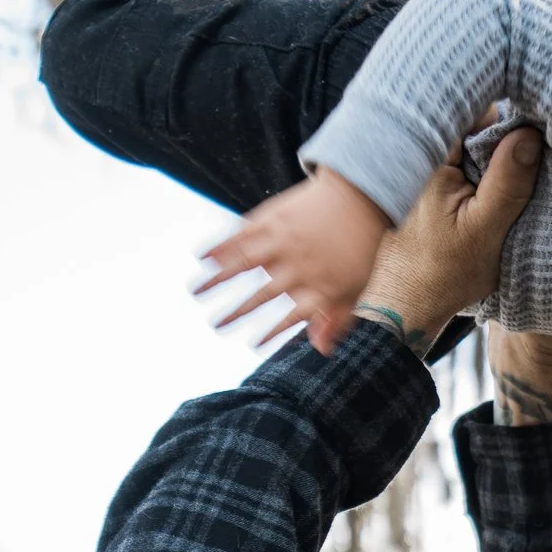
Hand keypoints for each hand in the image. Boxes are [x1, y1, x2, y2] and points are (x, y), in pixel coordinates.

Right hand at [198, 168, 391, 353]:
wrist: (356, 200)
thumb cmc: (356, 250)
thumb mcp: (355, 288)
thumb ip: (338, 320)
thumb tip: (322, 351)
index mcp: (322, 286)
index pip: (293, 316)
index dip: (274, 331)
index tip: (253, 344)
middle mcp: (299, 266)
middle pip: (264, 295)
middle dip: (238, 312)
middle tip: (215, 325)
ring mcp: (283, 241)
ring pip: (245, 264)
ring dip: (218, 279)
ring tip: (195, 292)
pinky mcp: (272, 219)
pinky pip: (242, 234)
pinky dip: (221, 245)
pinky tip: (202, 256)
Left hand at [345, 132, 545, 356]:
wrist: (406, 305)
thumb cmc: (443, 273)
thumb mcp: (486, 230)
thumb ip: (509, 182)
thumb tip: (530, 134)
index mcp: (431, 155)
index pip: (480, 112)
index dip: (512, 124)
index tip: (536, 141)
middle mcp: (422, 153)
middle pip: (476, 126)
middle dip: (504, 142)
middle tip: (530, 167)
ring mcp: (424, 167)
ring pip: (472, 146)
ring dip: (494, 161)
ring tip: (510, 187)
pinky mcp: (429, 182)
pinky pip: (464, 163)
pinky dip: (481, 173)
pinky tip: (491, 195)